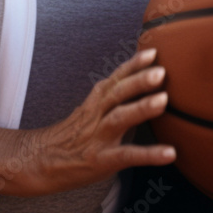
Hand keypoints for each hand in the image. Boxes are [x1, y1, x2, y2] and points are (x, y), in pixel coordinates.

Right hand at [16, 47, 174, 196]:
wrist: (42, 160)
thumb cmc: (74, 133)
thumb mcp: (90, 109)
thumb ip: (114, 97)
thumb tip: (146, 82)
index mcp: (96, 100)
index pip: (116, 78)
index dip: (134, 64)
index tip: (153, 51)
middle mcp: (97, 114)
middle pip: (118, 92)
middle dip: (139, 80)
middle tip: (161, 71)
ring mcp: (99, 137)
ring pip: (119, 118)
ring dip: (141, 108)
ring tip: (164, 100)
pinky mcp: (101, 161)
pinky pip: (127, 156)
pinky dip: (149, 155)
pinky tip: (170, 154)